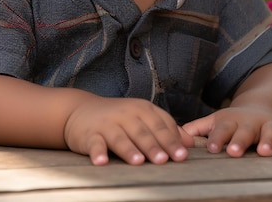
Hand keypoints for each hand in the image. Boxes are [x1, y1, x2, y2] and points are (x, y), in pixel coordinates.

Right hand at [63, 95, 191, 165]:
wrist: (82, 110)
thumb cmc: (119, 118)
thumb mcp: (143, 118)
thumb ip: (165, 128)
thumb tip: (189, 142)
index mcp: (143, 109)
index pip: (160, 125)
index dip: (171, 140)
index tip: (182, 156)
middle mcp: (127, 114)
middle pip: (142, 132)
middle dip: (154, 146)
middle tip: (164, 160)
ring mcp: (108, 123)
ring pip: (121, 137)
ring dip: (129, 149)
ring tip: (138, 161)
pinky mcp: (90, 134)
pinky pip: (95, 143)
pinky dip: (98, 152)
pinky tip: (101, 161)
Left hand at [182, 105, 271, 156]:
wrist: (261, 107)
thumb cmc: (233, 121)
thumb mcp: (216, 121)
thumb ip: (198, 128)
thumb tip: (176, 135)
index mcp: (232, 121)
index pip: (221, 129)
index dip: (217, 138)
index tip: (211, 149)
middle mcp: (252, 122)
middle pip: (247, 131)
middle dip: (242, 141)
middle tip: (236, 152)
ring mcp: (271, 125)